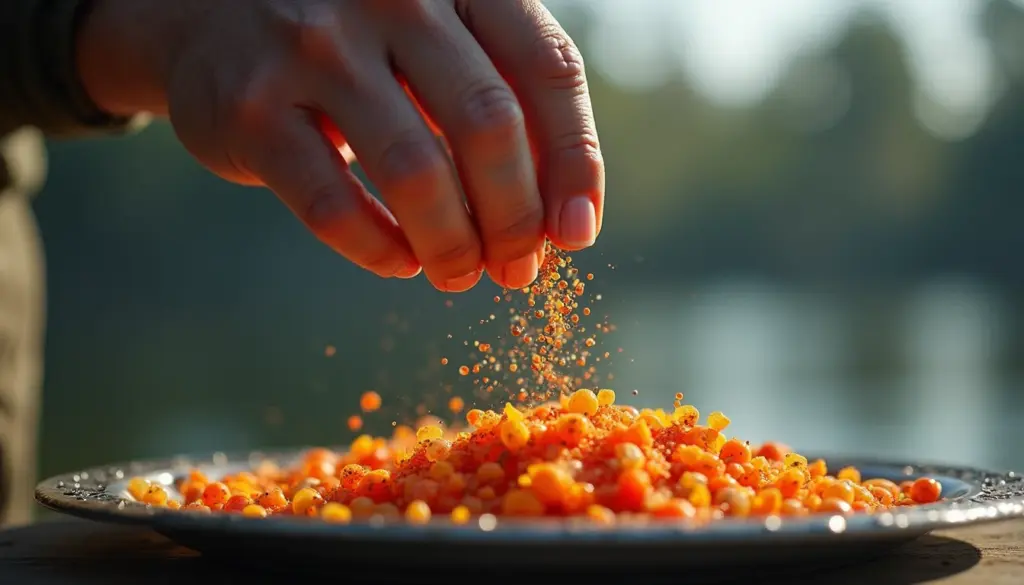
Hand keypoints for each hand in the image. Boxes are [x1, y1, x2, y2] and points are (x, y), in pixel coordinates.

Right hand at [76, 0, 603, 291]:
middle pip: (490, 126)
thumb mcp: (438, 42)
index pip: (549, 70)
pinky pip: (333, 204)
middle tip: (516, 268)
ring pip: (415, 172)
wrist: (212, 12)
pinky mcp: (250, 106)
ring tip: (459, 273)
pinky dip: (378, 249)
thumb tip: (564, 223)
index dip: (575, 164)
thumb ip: (502, 105)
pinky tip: (397, 262)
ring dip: (451, 244)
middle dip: (515, 218)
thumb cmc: (359, 42)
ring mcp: (315, 45)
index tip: (576, 234)